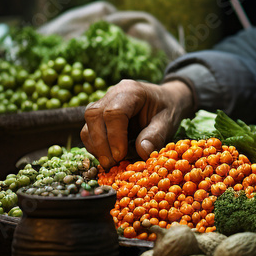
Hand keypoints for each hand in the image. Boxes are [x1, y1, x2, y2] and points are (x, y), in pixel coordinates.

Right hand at [80, 79, 194, 168]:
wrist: (165, 100)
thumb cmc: (167, 109)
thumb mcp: (167, 122)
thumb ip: (155, 136)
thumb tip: (142, 153)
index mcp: (131, 91)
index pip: (114, 112)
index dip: (115, 136)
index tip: (120, 155)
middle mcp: (113, 94)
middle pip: (95, 116)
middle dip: (101, 143)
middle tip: (112, 163)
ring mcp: (103, 103)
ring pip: (88, 124)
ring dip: (95, 146)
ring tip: (110, 162)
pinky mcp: (98, 115)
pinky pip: (88, 131)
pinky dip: (95, 146)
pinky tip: (108, 156)